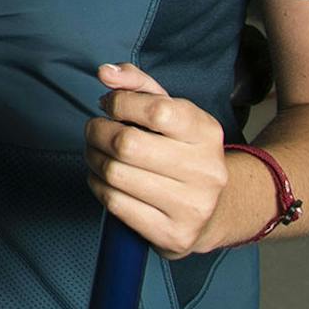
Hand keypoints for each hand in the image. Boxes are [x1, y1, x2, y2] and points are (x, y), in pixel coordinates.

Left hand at [83, 62, 229, 258]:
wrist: (215, 211)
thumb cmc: (181, 151)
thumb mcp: (170, 111)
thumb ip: (137, 84)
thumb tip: (105, 73)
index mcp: (207, 133)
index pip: (156, 111)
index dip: (120, 103)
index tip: (110, 106)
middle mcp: (206, 171)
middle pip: (126, 144)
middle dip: (97, 132)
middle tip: (94, 130)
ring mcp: (192, 207)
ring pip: (115, 174)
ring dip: (93, 159)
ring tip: (97, 153)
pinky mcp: (173, 235)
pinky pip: (114, 203)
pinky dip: (97, 186)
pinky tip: (104, 179)